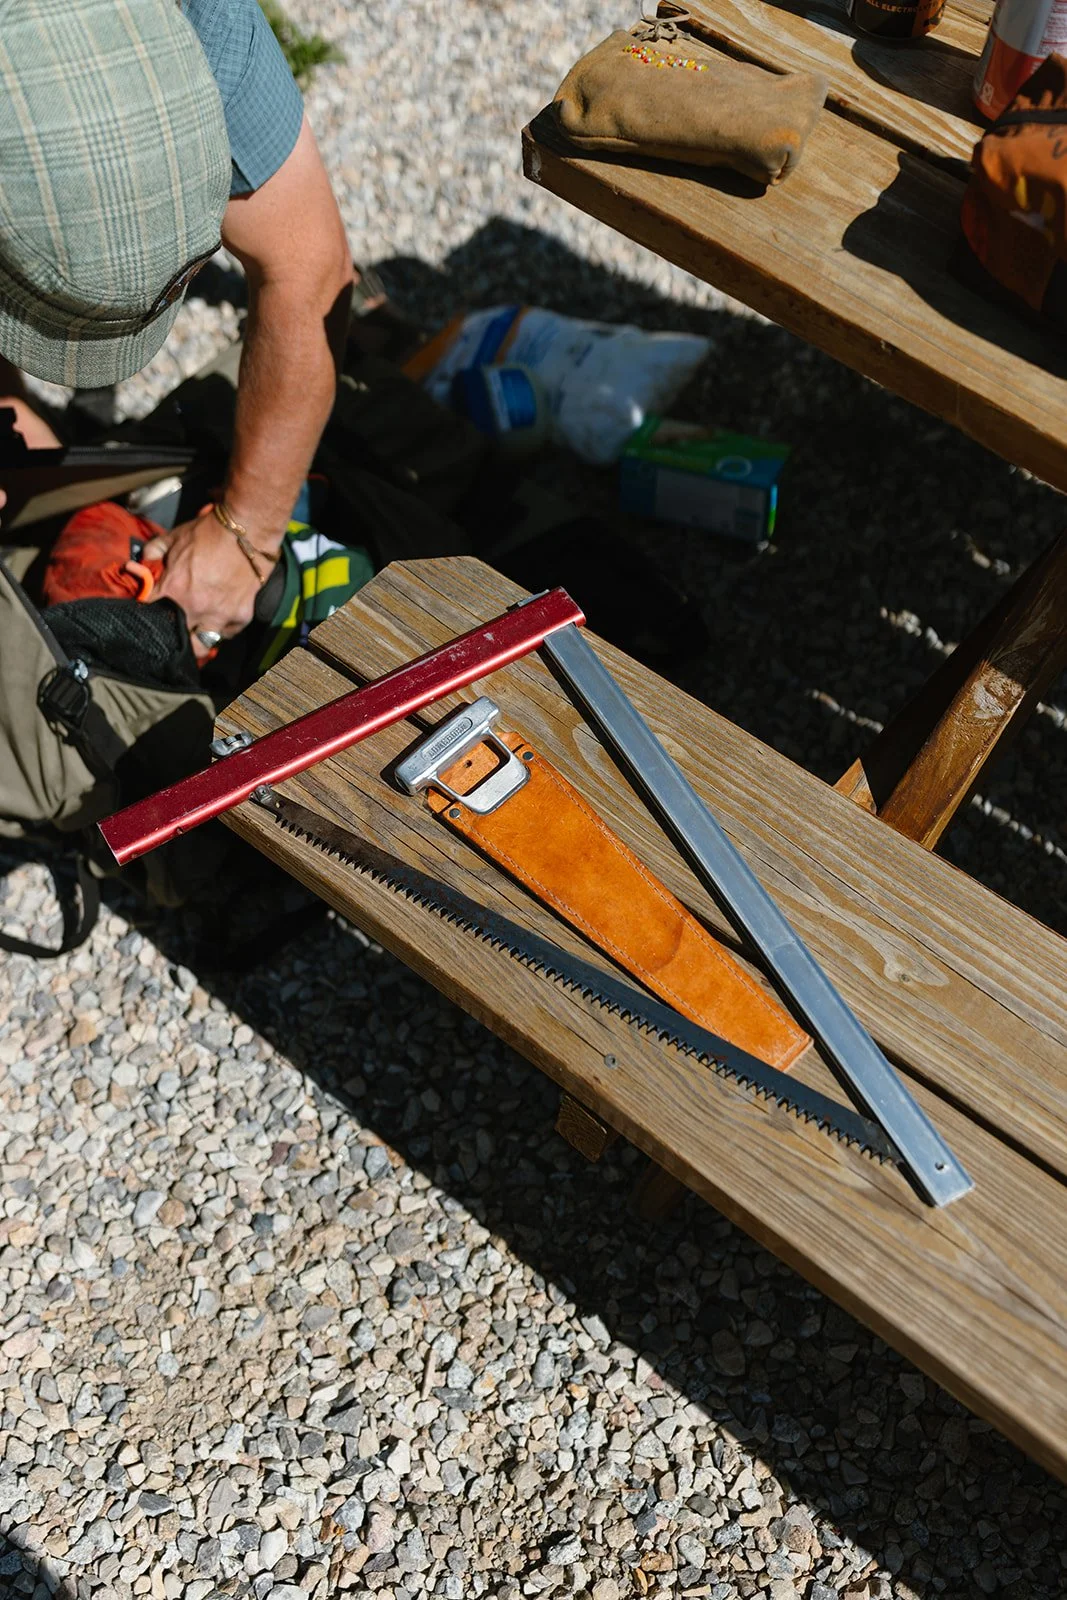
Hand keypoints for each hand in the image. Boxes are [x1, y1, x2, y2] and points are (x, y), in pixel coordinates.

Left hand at [145, 505, 268, 662]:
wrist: (247, 531)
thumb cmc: (209, 533)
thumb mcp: (174, 537)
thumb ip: (154, 550)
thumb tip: (142, 561)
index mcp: (174, 590)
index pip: (149, 608)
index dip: (146, 606)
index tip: (151, 605)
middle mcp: (195, 608)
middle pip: (175, 637)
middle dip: (171, 632)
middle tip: (173, 625)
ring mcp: (219, 615)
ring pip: (202, 645)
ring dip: (196, 639)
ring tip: (196, 632)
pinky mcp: (241, 616)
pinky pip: (228, 633)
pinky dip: (223, 629)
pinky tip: (220, 620)